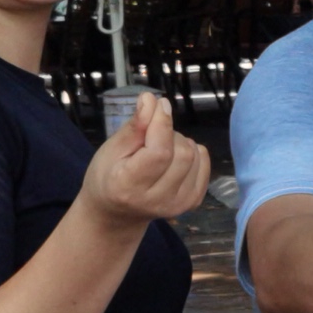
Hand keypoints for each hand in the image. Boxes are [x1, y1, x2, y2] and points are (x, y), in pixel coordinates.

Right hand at [78, 89, 210, 231]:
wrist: (117, 213)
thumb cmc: (108, 176)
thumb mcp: (112, 149)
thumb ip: (135, 126)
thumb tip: (152, 99)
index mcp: (130, 186)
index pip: (159, 152)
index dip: (162, 123)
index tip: (160, 103)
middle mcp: (158, 200)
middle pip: (182, 153)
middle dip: (169, 133)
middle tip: (151, 135)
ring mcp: (178, 204)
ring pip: (194, 156)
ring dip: (180, 142)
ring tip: (160, 148)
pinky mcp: (192, 202)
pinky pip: (204, 163)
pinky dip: (193, 152)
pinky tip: (175, 157)